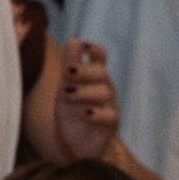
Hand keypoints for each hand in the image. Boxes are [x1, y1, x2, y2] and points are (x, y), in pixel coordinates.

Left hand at [50, 37, 118, 161]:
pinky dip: (97, 114)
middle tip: (68, 72)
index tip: (83, 45)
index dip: (94, 49)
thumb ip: (70, 62)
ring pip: (106, 92)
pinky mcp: (112, 123)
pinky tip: (84, 114)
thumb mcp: (66, 84)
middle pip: (102, 72)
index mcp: (92, 75)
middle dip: (85, 70)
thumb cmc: (71, 108)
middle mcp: (104, 87)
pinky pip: (111, 115)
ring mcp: (110, 105)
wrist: (72, 141)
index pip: (100, 57)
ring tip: (67, 95)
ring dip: (85, 91)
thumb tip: (74, 38)